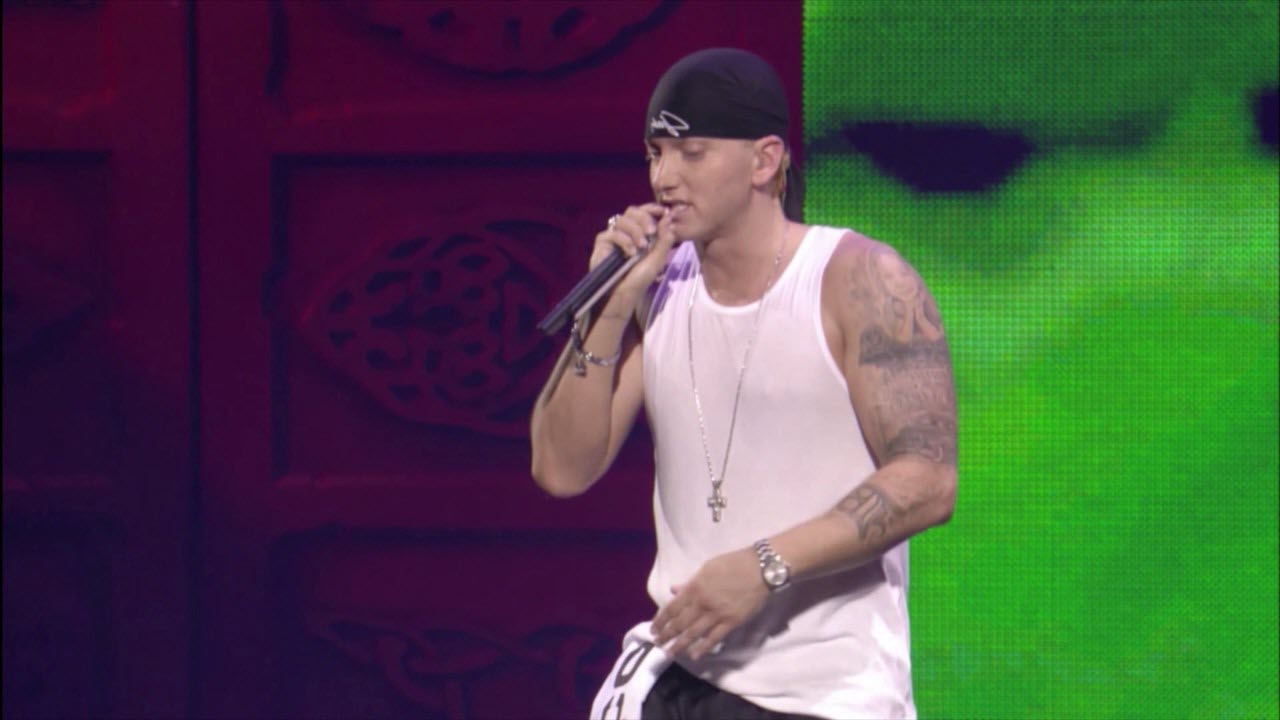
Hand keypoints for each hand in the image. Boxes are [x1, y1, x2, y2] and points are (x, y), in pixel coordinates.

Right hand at [590, 203, 677, 308]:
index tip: (664, 212)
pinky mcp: (602, 242)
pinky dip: (624, 240)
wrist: (622, 294)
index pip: (644, 212)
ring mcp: (614, 235)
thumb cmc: (640, 279)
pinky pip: (612, 232)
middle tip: (651, 232)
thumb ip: (664, 239)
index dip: (653, 208)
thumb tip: (668, 217)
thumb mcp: (658, 259)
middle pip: (632, 211)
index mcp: (641, 232)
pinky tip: (630, 253)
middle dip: (644, 219)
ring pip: (622, 219)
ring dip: (635, 231)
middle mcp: (627, 231)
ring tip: (642, 247)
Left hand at [651, 548, 767, 660]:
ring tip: (669, 653)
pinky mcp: (732, 622)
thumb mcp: (707, 568)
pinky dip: (703, 647)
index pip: (672, 608)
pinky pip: (714, 638)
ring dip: (679, 644)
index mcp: (695, 588)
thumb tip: (674, 590)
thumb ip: (690, 582)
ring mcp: (717, 614)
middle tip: (657, 644)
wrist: (760, 569)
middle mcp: (702, 603)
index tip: (654, 628)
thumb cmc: (733, 564)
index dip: (661, 620)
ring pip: (694, 633)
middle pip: (680, 623)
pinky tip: (694, 655)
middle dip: (667, 635)